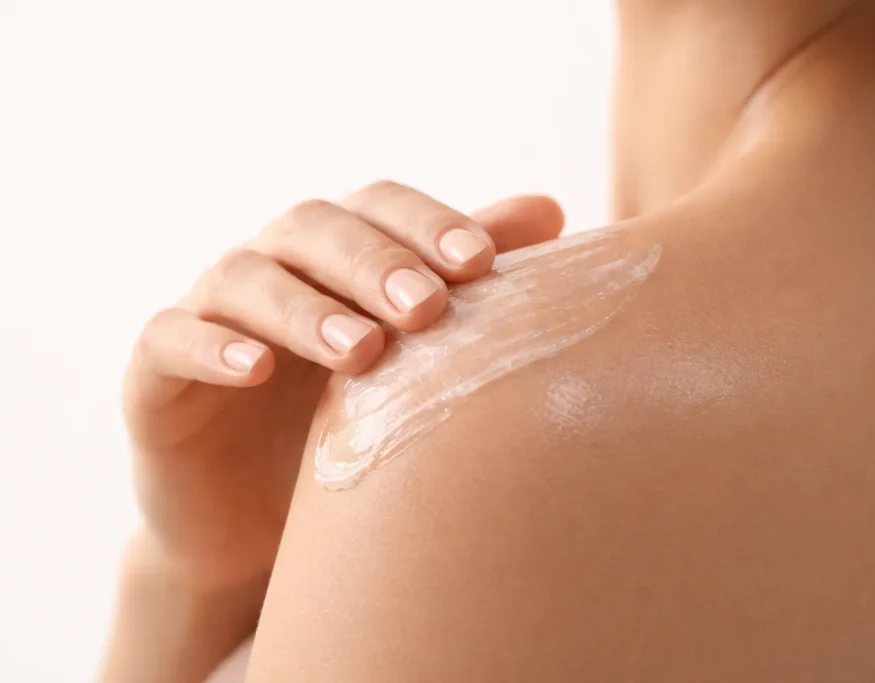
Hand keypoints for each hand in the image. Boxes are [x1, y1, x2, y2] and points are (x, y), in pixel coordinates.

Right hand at [123, 182, 563, 591]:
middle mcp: (272, 268)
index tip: (481, 264)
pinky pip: (169, 340)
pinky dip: (209, 347)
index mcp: (335, 254)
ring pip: (244, 279)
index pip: (377, 207)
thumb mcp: (414, 356)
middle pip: (313, 228)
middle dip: (373, 263)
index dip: (425, 223)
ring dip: (304, 307)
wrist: (267, 525)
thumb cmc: (351, 426)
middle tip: (427, 309)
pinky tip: (256, 368)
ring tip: (360, 350)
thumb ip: (464, 281)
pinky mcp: (155, 372)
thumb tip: (550, 208)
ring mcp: (209, 314)